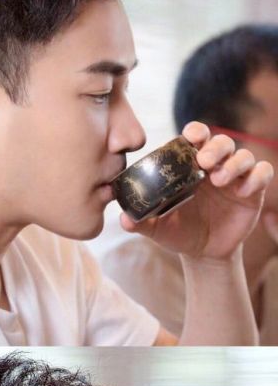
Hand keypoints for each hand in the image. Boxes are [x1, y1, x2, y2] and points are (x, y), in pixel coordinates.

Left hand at [120, 122, 273, 260]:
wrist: (202, 253)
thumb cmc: (177, 232)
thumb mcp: (157, 228)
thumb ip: (140, 222)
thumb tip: (123, 219)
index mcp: (189, 167)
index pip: (195, 139)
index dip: (195, 132)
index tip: (190, 137)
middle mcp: (214, 167)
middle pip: (221, 142)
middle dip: (215, 147)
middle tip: (205, 161)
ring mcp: (235, 177)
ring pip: (243, 154)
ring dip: (234, 162)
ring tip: (219, 179)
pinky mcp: (253, 191)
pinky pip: (262, 173)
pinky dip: (256, 177)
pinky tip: (243, 190)